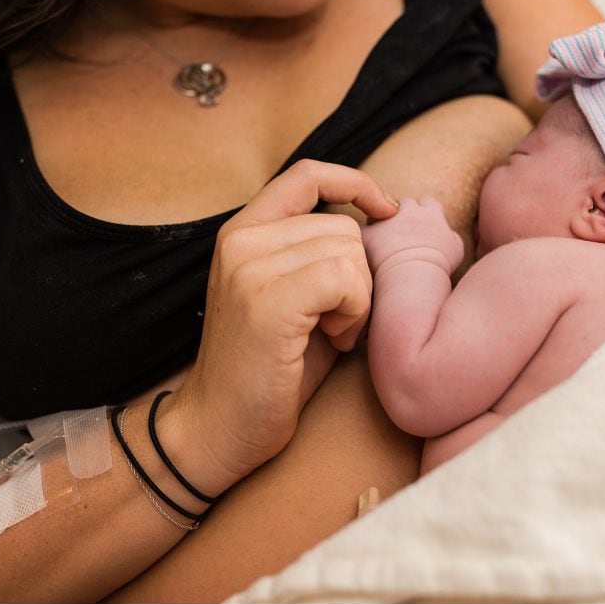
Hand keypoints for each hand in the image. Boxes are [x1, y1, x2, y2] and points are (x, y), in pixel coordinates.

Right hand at [159, 160, 397, 494]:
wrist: (218, 428)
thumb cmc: (268, 369)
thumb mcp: (293, 296)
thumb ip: (320, 254)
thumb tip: (379, 221)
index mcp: (243, 233)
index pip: (307, 175)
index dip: (354, 184)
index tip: (385, 211)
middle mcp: (240, 241)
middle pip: (342, 225)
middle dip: (359, 275)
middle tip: (337, 322)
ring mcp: (250, 268)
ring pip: (349, 251)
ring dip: (358, 298)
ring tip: (331, 334)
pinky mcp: (267, 301)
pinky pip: (345, 278)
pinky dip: (355, 311)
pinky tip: (334, 340)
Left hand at [361, 197, 463, 274]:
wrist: (414, 276)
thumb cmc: (438, 266)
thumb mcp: (457, 249)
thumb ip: (451, 235)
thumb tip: (447, 234)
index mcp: (431, 212)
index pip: (427, 203)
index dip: (424, 214)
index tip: (421, 228)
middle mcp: (408, 210)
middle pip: (403, 204)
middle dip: (401, 216)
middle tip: (401, 236)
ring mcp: (386, 219)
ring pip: (379, 213)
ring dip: (381, 224)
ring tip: (384, 245)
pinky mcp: (368, 232)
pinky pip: (363, 230)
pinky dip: (365, 238)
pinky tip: (368, 251)